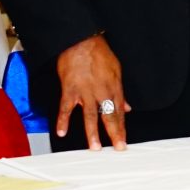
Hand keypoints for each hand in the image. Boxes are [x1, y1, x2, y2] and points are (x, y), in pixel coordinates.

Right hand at [56, 32, 129, 150]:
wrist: (80, 41)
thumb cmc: (98, 53)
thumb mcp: (116, 70)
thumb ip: (120, 91)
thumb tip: (127, 107)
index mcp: (114, 87)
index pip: (119, 112)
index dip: (122, 127)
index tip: (123, 141)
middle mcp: (101, 91)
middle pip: (109, 116)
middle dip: (114, 133)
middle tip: (118, 148)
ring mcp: (85, 91)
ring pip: (90, 115)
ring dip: (92, 133)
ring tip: (95, 147)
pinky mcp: (70, 89)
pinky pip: (66, 108)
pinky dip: (63, 120)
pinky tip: (62, 132)